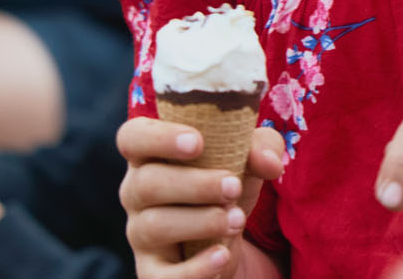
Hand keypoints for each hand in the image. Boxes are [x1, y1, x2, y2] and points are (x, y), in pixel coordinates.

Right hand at [118, 116, 285, 278]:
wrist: (225, 240)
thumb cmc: (224, 186)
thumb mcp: (245, 160)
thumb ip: (261, 148)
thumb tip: (270, 163)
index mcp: (150, 156)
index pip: (132, 138)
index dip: (159, 137)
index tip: (198, 142)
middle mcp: (135, 193)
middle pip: (147, 183)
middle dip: (194, 184)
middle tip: (233, 186)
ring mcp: (139, 234)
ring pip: (154, 226)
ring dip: (201, 221)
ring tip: (237, 219)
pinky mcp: (151, 272)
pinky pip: (163, 276)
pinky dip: (195, 268)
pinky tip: (222, 255)